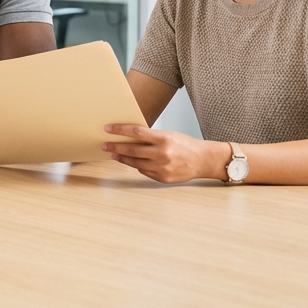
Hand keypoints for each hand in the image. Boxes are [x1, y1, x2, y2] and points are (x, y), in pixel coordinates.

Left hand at [102, 124, 229, 183]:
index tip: (108, 129)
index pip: (136, 132)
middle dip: (115, 146)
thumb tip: (128, 136)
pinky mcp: (162, 178)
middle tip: (104, 144)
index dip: (120, 130)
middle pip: (132, 149)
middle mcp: (162, 153)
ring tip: (113, 153)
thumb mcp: (168, 135)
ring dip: (122, 158)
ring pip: (135, 163)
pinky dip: (136, 166)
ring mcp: (162, 167)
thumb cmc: (185, 144)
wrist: (203, 160)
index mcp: (164, 139)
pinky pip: (143, 171)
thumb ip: (150, 137)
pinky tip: (131, 161)